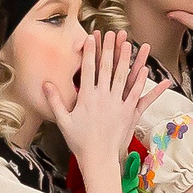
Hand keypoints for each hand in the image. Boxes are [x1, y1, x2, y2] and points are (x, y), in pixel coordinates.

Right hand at [46, 30, 156, 179]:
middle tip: (113, 33)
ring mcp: (118, 105)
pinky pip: (138, 95)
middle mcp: (104, 98)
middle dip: (110, 49)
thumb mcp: (63, 120)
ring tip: (129, 44)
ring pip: (124, 77)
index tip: (92, 38)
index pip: (89, 69)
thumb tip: (45, 83)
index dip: (91, 52)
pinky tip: (147, 70)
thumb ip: (54, 100)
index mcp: (87, 97)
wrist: (98, 159)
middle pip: (108, 68)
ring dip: (127, 59)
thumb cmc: (79, 141)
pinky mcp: (129, 113)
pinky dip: (142, 82)